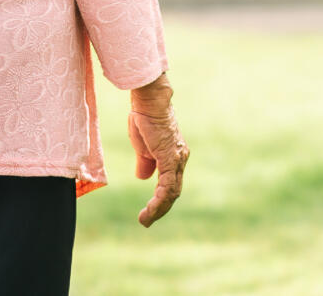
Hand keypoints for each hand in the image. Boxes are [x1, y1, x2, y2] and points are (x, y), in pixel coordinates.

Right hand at [128, 74, 188, 226]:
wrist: (149, 101)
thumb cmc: (145, 117)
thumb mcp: (142, 144)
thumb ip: (145, 161)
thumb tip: (143, 177)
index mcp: (174, 155)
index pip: (170, 182)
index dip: (161, 197)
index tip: (149, 209)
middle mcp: (179, 159)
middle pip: (173, 191)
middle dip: (161, 208)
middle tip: (147, 220)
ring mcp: (177, 160)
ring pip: (171, 193)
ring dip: (159, 209)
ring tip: (145, 220)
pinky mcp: (170, 160)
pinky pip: (166, 187)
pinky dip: (158, 202)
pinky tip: (149, 211)